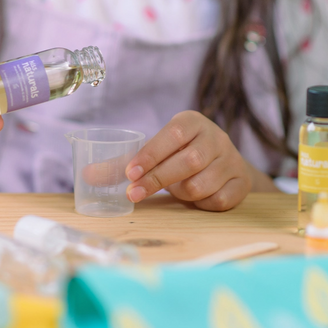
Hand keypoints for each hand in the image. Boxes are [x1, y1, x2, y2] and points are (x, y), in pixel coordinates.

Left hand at [125, 111, 252, 210]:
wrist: (222, 164)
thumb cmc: (179, 155)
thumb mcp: (153, 153)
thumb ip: (121, 163)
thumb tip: (86, 175)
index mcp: (191, 122)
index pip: (170, 135)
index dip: (150, 155)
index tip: (128, 173)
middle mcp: (215, 136)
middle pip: (187, 161)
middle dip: (157, 180)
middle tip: (133, 193)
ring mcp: (232, 159)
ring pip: (201, 184)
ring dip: (181, 194)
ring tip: (176, 190)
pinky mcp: (242, 182)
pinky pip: (218, 201)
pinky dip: (201, 204)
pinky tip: (197, 197)